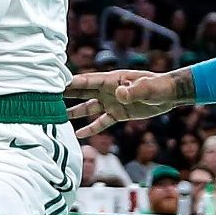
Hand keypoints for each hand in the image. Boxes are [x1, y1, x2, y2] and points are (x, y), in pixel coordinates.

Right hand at [64, 69, 189, 137]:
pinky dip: (90, 128)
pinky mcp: (118, 114)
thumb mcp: (148, 87)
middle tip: (46, 98)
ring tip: (57, 117)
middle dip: (65, 94)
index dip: (70, 82)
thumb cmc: (159, 86)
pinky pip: (101, 122)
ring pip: (88, 107)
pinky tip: (78, 134)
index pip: (87, 81)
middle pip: (82, 92)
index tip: (53, 84)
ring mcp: (111, 102)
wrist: (169, 95)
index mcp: (112, 80)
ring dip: (73, 112)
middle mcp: (108, 90)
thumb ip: (134, 90)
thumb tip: (120, 93)